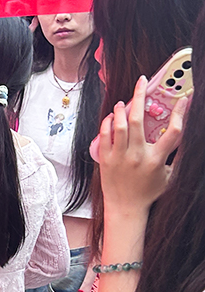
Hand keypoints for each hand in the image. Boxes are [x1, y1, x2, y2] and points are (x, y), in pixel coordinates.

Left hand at [99, 76, 187, 216]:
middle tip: (141, 82)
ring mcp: (119, 158)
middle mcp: (137, 156)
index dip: (181, 112)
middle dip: (140, 96)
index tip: (184, 98)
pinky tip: (111, 117)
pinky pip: (104, 136)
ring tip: (123, 102)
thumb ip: (177, 155)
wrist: (125, 208)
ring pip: (119, 125)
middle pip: (139, 120)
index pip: (174, 131)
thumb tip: (186, 134)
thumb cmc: (149, 192)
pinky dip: (107, 123)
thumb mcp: (170, 175)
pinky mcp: (104, 160)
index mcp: (157, 160)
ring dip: (121, 109)